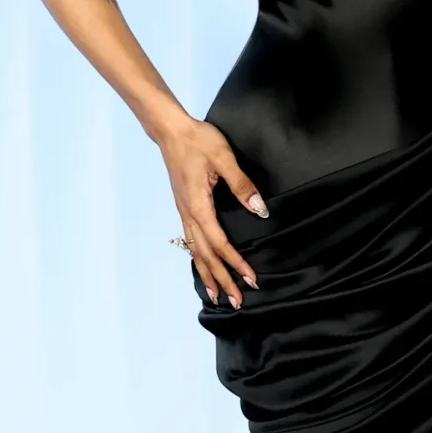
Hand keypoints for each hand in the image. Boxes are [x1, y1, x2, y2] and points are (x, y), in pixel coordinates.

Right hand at [159, 119, 267, 305]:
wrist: (171, 131)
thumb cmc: (198, 141)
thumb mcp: (224, 158)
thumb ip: (242, 185)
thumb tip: (260, 209)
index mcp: (199, 206)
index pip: (220, 243)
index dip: (235, 263)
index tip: (250, 278)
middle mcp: (189, 215)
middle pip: (206, 255)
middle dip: (222, 279)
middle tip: (237, 301)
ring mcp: (184, 213)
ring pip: (196, 252)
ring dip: (208, 275)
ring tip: (218, 297)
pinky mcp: (184, 209)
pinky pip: (191, 242)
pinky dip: (199, 260)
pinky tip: (204, 269)